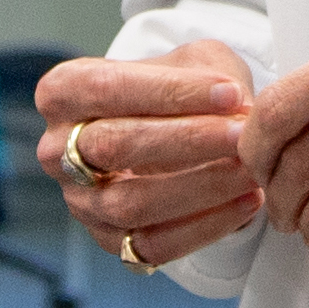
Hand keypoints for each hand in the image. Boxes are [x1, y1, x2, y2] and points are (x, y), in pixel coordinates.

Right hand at [34, 43, 261, 272]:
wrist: (173, 132)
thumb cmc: (178, 90)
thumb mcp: (192, 62)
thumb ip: (211, 77)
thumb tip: (239, 110)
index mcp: (64, 91)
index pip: (105, 88)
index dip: (169, 92)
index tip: (230, 92)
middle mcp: (57, 149)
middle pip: (113, 146)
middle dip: (186, 140)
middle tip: (242, 135)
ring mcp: (79, 201)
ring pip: (130, 203)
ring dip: (199, 188)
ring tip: (251, 171)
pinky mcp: (109, 240)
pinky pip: (152, 245)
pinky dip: (205, 227)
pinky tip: (247, 203)